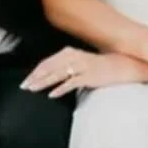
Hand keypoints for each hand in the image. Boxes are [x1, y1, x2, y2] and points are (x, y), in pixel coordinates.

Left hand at [21, 49, 147, 97]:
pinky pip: (72, 82)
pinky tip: (52, 95)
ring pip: (58, 73)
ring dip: (44, 82)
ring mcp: (82, 66)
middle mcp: (74, 57)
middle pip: (50, 67)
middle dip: (35, 77)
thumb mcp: (81, 62)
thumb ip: (67, 66)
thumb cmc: (100, 65)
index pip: (48, 62)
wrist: (122, 65)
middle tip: (24, 86)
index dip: (36, 71)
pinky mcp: (89, 76)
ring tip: (33, 89)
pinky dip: (61, 88)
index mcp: (70, 52)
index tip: (26, 80)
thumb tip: (51, 75)